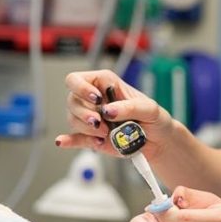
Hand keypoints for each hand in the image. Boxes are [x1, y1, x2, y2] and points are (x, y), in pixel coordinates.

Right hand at [56, 69, 173, 159]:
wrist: (158, 141)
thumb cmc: (154, 119)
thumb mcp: (149, 109)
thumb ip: (130, 107)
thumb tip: (108, 110)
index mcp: (105, 84)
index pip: (78, 79)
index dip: (81, 87)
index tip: (96, 99)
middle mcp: (94, 100)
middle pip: (72, 100)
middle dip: (84, 113)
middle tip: (99, 122)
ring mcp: (92, 119)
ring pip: (73, 120)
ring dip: (86, 128)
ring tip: (106, 134)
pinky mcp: (91, 137)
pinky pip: (75, 138)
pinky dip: (68, 141)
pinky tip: (62, 142)